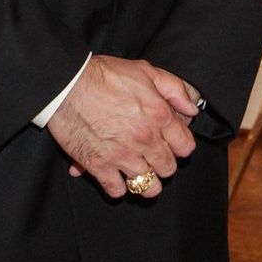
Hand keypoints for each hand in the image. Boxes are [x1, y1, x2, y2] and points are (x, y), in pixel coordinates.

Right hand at [47, 55, 197, 198]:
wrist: (68, 84)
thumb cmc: (105, 75)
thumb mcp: (146, 70)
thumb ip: (175, 89)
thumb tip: (193, 107)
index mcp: (159, 116)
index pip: (186, 147)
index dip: (180, 144)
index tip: (171, 141)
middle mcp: (145, 140)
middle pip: (168, 168)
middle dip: (163, 162)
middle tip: (153, 154)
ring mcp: (123, 156)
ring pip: (148, 186)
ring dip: (145, 180)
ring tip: (138, 169)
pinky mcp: (100, 167)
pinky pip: (118, 191)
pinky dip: (118, 186)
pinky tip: (115, 174)